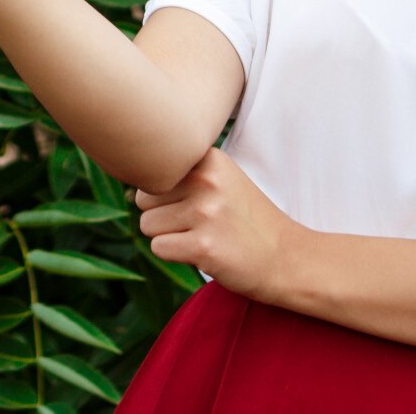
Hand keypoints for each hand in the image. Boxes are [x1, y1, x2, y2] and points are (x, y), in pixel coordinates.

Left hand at [133, 147, 305, 305]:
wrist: (288, 257)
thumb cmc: (246, 221)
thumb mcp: (221, 182)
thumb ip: (182, 176)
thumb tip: (127, 190)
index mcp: (209, 159)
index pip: (151, 169)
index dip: (162, 192)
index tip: (187, 202)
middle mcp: (206, 180)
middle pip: (143, 198)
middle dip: (163, 215)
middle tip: (199, 224)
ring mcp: (205, 212)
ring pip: (147, 226)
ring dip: (169, 237)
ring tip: (203, 237)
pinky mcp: (203, 246)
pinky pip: (159, 249)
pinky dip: (175, 255)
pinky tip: (204, 253)